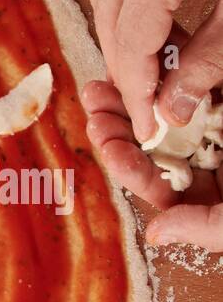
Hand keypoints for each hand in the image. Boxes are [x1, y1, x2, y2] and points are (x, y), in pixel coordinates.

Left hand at [82, 79, 222, 247]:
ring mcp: (211, 133)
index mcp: (203, 195)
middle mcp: (201, 164)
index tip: (107, 146)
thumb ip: (205, 227)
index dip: (126, 163)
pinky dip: (166, 79)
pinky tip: (144, 67)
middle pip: (148, 144)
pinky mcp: (221, 107)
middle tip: (92, 104)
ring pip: (162, 114)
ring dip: (131, 100)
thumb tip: (155, 234)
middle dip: (117, 125)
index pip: (151, 179)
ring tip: (101, 87)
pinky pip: (191, 88)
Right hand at [91, 0, 222, 139]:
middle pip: (108, 22)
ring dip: (126, 38)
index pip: (131, 42)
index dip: (137, 91)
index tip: (147, 125)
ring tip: (161, 65)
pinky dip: (131, 6)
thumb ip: (210, 60)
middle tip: (152, 102)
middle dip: (129, 68)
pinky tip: (159, 26)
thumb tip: (174, 109)